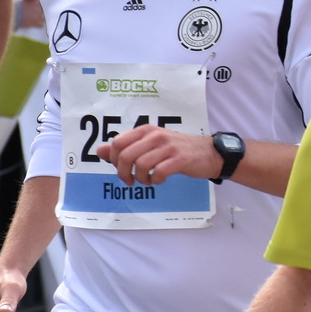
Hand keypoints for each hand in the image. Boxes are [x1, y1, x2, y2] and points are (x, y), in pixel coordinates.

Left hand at [98, 126, 220, 185]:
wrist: (209, 153)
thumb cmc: (177, 150)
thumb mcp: (149, 145)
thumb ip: (126, 148)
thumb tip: (101, 151)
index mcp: (146, 130)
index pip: (118, 143)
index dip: (114, 160)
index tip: (121, 169)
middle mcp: (155, 135)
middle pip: (126, 155)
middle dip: (123, 172)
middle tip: (130, 181)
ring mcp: (168, 147)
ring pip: (140, 165)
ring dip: (140, 178)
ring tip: (147, 180)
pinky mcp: (179, 159)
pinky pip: (158, 172)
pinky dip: (155, 180)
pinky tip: (158, 180)